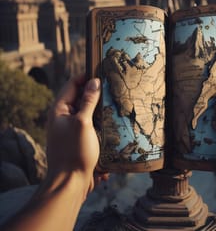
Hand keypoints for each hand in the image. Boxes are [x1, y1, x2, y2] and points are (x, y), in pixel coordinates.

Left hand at [46, 74, 107, 195]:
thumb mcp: (83, 123)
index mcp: (59, 110)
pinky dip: (100, 119)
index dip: (86, 76)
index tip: (103, 73)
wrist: (70, 183)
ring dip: (100, 106)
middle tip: (113, 86)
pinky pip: (91, 122)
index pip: (72, 84)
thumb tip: (94, 81)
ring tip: (116, 101)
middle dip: (96, 91)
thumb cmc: (75, 152)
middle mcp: (64, 116)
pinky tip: (113, 119)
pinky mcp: (79, 137)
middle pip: (80, 96)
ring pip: (87, 109)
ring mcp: (71, 127)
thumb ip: (88, 101)